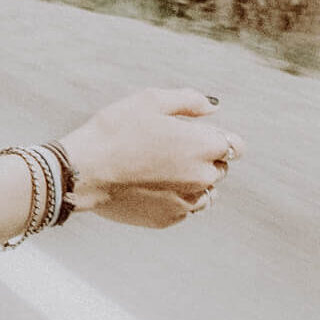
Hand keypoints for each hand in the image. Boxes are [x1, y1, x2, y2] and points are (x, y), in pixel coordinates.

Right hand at [56, 88, 242, 227]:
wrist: (83, 172)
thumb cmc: (114, 131)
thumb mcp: (149, 101)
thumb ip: (189, 101)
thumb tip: (213, 107)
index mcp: (204, 145)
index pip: (236, 146)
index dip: (219, 138)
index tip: (197, 135)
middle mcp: (203, 177)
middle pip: (220, 168)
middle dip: (204, 158)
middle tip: (167, 149)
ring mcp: (187, 201)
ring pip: (205, 192)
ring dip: (192, 181)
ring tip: (159, 170)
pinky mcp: (169, 219)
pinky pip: (184, 208)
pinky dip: (174, 198)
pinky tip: (149, 186)